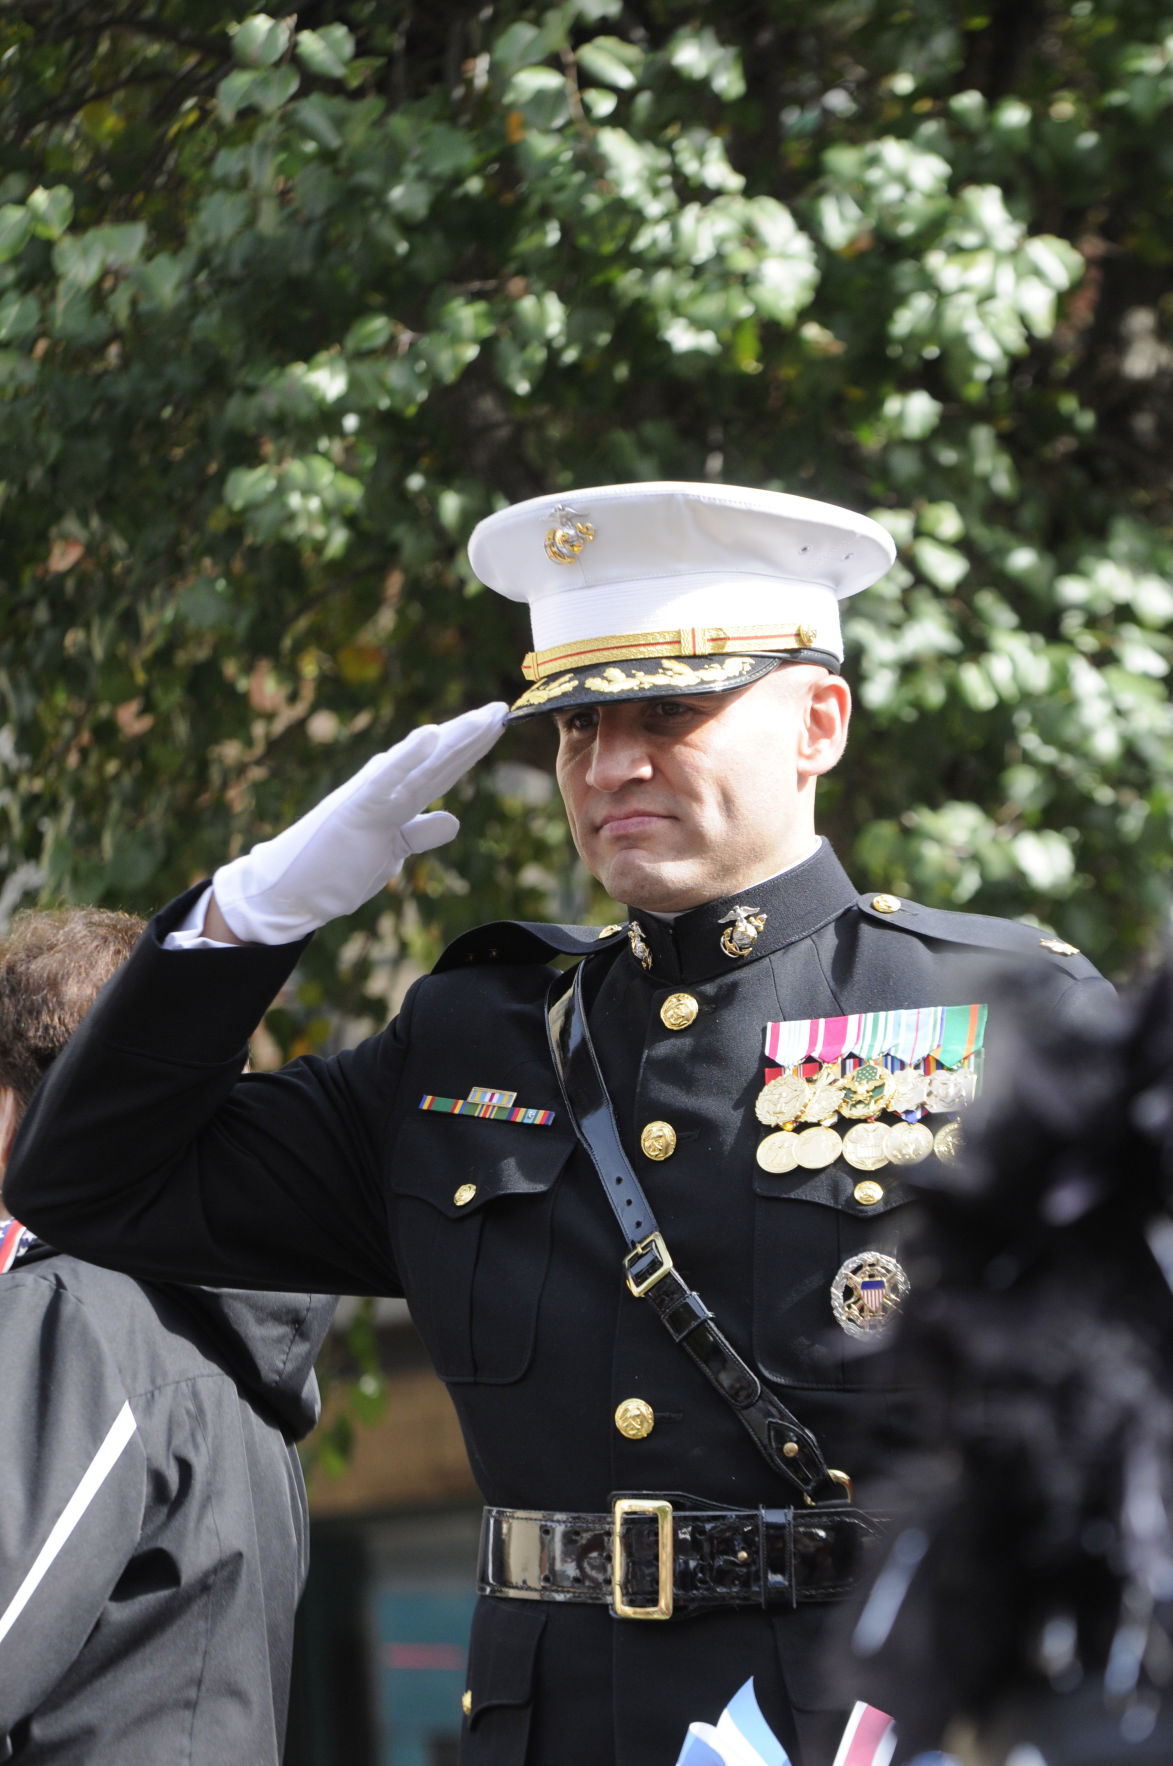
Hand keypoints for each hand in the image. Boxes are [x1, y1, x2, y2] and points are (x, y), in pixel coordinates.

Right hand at [211, 701, 507, 943]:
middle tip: (501, 708)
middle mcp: (385, 788)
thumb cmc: (336, 865)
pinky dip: (407, 757)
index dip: (469, 747)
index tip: (497, 724)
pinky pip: (386, 782)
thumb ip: (420, 832)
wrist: (290, 889)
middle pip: (437, 761)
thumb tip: (454, 820)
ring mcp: (371, 797)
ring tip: (483, 716)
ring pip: (423, 766)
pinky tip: (429, 734)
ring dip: (453, 739)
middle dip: (470, 736)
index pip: (440, 769)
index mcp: (395, 796)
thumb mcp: (391, 850)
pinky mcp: (355, 810)